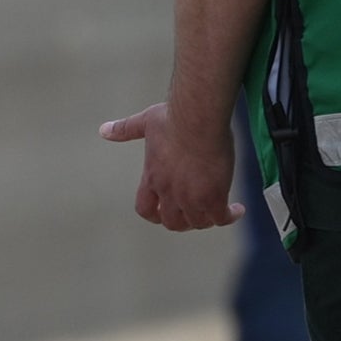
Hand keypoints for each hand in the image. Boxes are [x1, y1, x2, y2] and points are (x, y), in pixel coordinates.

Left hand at [100, 101, 240, 231]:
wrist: (197, 118)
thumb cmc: (174, 117)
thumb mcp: (146, 122)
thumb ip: (125, 129)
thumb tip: (103, 131)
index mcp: (152, 177)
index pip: (145, 209)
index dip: (155, 215)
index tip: (166, 213)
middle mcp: (168, 192)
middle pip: (173, 222)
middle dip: (184, 221)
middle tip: (198, 213)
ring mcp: (190, 197)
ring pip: (197, 223)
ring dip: (207, 219)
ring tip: (221, 211)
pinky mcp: (212, 196)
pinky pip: (219, 218)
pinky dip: (229, 217)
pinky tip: (238, 210)